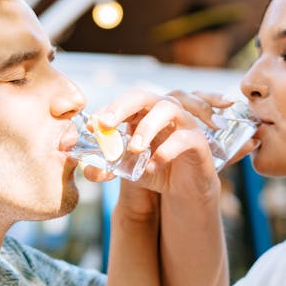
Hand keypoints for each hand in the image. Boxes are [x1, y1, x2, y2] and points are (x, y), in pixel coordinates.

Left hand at [94, 89, 218, 199]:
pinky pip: (184, 138)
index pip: (123, 104)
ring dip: (147, 126)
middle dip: (122, 107)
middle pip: (143, 96)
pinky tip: (151, 167)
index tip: (91, 127)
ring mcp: (183, 123)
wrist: (184, 189)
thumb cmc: (155, 170)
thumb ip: (107, 168)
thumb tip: (87, 171)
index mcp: (143, 113)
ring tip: (134, 148)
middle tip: (106, 124)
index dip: (106, 111)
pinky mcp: (198, 141)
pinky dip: (166, 151)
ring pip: (168, 109)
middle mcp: (163, 111)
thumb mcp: (127, 169)